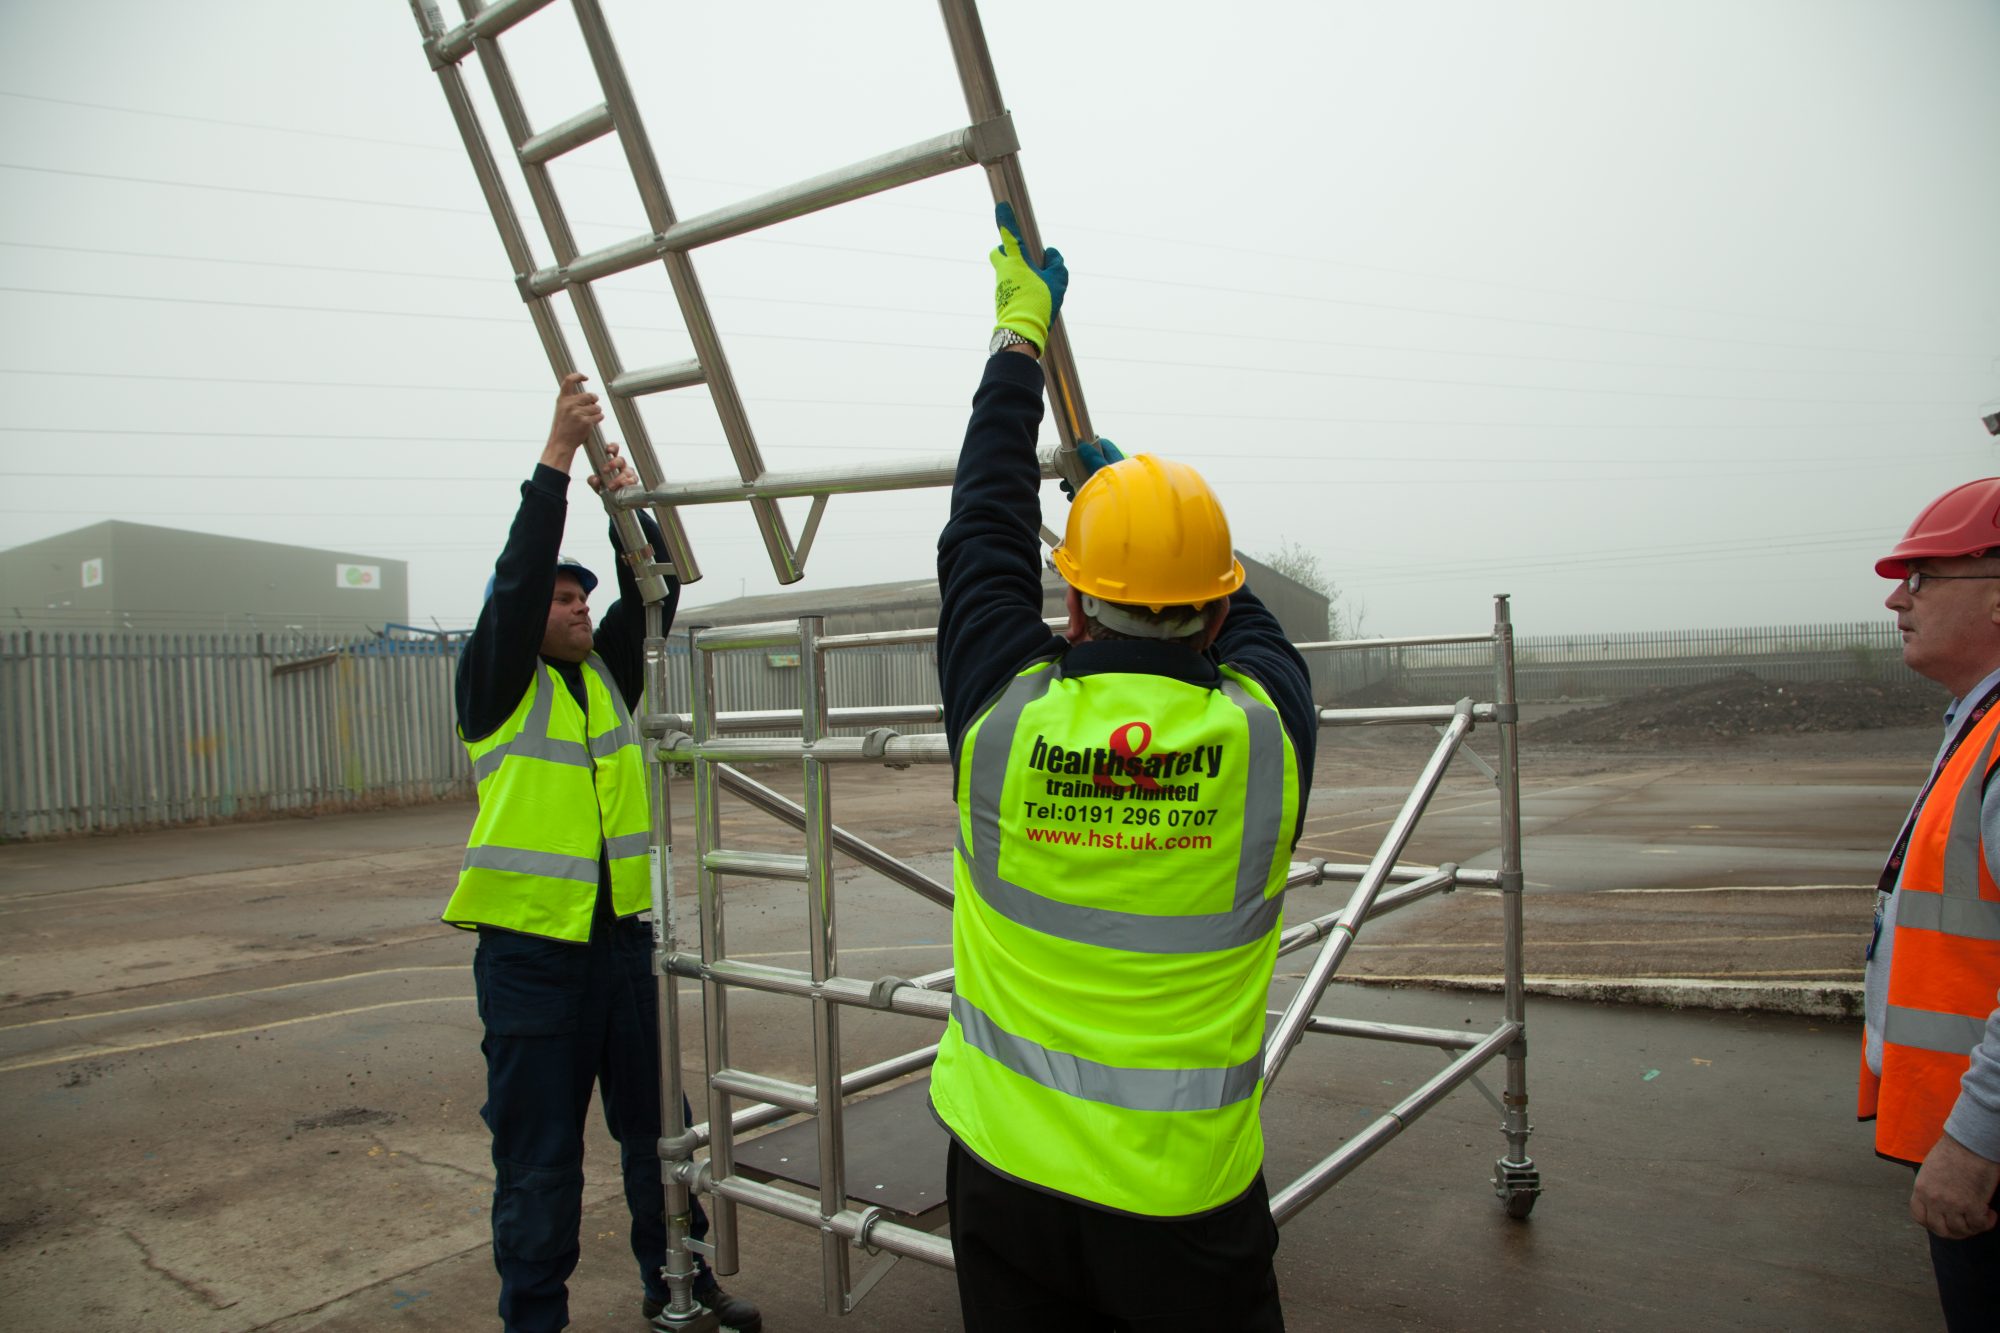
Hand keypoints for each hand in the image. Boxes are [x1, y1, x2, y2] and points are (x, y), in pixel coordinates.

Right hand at [541, 371, 603, 469]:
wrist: (561, 443)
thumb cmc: (563, 428)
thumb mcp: (561, 410)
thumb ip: (570, 401)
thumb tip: (588, 395)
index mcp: (562, 400)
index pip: (569, 380)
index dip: (578, 376)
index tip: (585, 378)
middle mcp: (569, 404)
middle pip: (590, 395)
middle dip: (594, 401)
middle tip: (592, 406)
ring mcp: (577, 413)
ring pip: (597, 407)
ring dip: (596, 412)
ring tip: (588, 418)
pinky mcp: (585, 422)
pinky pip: (599, 416)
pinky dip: (598, 419)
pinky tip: (591, 423)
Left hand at [586, 440, 637, 495]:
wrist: (614, 502)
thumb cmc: (606, 488)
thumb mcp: (597, 485)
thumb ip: (593, 481)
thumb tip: (595, 479)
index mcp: (613, 462)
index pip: (615, 450)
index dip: (613, 447)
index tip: (608, 450)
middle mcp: (622, 466)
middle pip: (621, 460)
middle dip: (613, 464)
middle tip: (604, 470)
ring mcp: (629, 474)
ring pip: (627, 471)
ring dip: (618, 478)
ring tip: (611, 486)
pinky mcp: (634, 482)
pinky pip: (633, 480)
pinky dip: (627, 483)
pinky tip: (622, 486)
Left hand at [990, 202, 1066, 352]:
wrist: (1021, 332)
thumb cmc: (1038, 304)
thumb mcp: (1058, 281)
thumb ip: (1058, 263)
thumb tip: (1051, 254)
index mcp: (1016, 260)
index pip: (1009, 233)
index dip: (1006, 219)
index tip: (1002, 205)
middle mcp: (1005, 270)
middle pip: (1000, 252)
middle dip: (1008, 249)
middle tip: (1026, 256)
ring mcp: (1001, 285)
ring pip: (1007, 271)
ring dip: (1020, 272)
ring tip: (1039, 287)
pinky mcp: (1001, 298)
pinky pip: (1011, 286)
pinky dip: (1021, 287)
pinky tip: (1034, 300)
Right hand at [1059, 436, 1124, 500]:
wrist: (1121, 518)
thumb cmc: (1118, 493)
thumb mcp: (1103, 472)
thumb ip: (1093, 458)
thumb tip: (1082, 445)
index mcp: (1118, 462)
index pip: (1104, 445)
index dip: (1089, 444)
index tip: (1075, 449)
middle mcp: (1113, 472)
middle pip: (1091, 462)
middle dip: (1075, 466)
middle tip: (1065, 473)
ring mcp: (1108, 486)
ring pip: (1087, 477)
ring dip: (1073, 480)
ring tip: (1065, 488)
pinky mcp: (1103, 498)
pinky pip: (1089, 490)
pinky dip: (1078, 491)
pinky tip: (1070, 496)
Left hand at [1910, 1133, 1999, 1239]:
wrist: (1971, 1142)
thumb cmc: (1954, 1150)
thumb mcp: (1932, 1169)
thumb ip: (1932, 1187)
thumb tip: (1939, 1201)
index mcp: (1921, 1189)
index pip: (1919, 1217)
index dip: (1932, 1223)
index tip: (1944, 1222)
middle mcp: (1934, 1199)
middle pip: (1939, 1229)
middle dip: (1954, 1232)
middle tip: (1966, 1225)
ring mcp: (1952, 1204)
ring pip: (1960, 1230)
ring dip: (1972, 1228)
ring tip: (1981, 1217)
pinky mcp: (1972, 1205)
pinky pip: (1978, 1225)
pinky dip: (1986, 1223)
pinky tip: (1991, 1214)